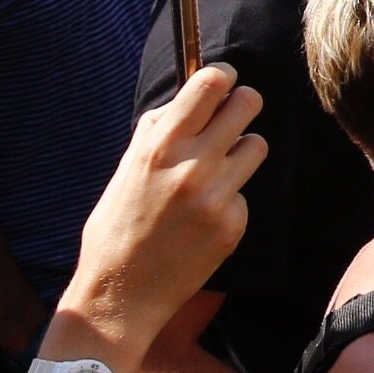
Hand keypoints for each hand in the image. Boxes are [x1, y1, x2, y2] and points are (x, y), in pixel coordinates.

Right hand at [55, 64, 267, 365]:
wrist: (120, 296)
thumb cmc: (117, 229)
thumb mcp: (127, 169)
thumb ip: (158, 131)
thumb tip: (190, 96)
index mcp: (160, 145)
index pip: (212, 81)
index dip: (223, 77)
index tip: (223, 83)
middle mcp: (193, 165)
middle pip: (248, 102)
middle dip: (241, 106)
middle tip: (229, 120)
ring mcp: (217, 195)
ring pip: (257, 145)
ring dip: (240, 153)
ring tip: (213, 174)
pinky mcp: (233, 224)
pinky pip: (245, 192)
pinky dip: (230, 199)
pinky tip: (202, 219)